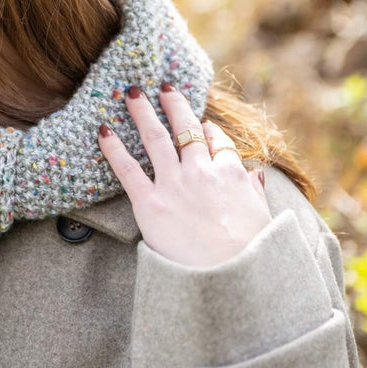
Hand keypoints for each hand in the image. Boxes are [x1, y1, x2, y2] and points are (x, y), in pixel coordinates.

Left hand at [97, 83, 272, 266]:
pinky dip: (113, 148)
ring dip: (142, 112)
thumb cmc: (250, 255)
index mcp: (231, 174)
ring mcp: (174, 184)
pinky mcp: (149, 203)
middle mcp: (201, 172)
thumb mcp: (263, 218)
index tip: (202, 125)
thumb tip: (257, 173)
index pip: (218, 143)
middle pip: (185, 128)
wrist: (228, 280)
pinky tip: (103, 131)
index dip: (208, 132)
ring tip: (131, 94)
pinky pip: (128, 169)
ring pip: (155, 138)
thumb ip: (255, 191)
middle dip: (174, 104)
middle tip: (163, 87)